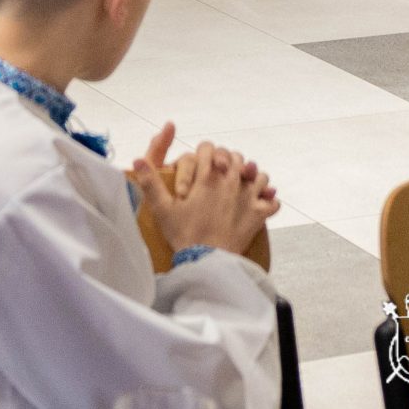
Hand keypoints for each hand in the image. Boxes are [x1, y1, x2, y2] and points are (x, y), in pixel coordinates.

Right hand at [131, 123, 278, 256]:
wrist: (206, 261)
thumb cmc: (183, 234)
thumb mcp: (162, 208)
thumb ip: (149, 182)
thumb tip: (136, 160)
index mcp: (208, 174)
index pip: (208, 147)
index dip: (203, 154)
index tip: (201, 166)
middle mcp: (230, 179)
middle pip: (234, 155)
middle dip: (227, 162)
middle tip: (219, 176)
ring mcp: (248, 195)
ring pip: (257, 173)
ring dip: (249, 177)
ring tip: (240, 187)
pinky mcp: (259, 214)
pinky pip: (272, 198)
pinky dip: (267, 199)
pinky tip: (258, 204)